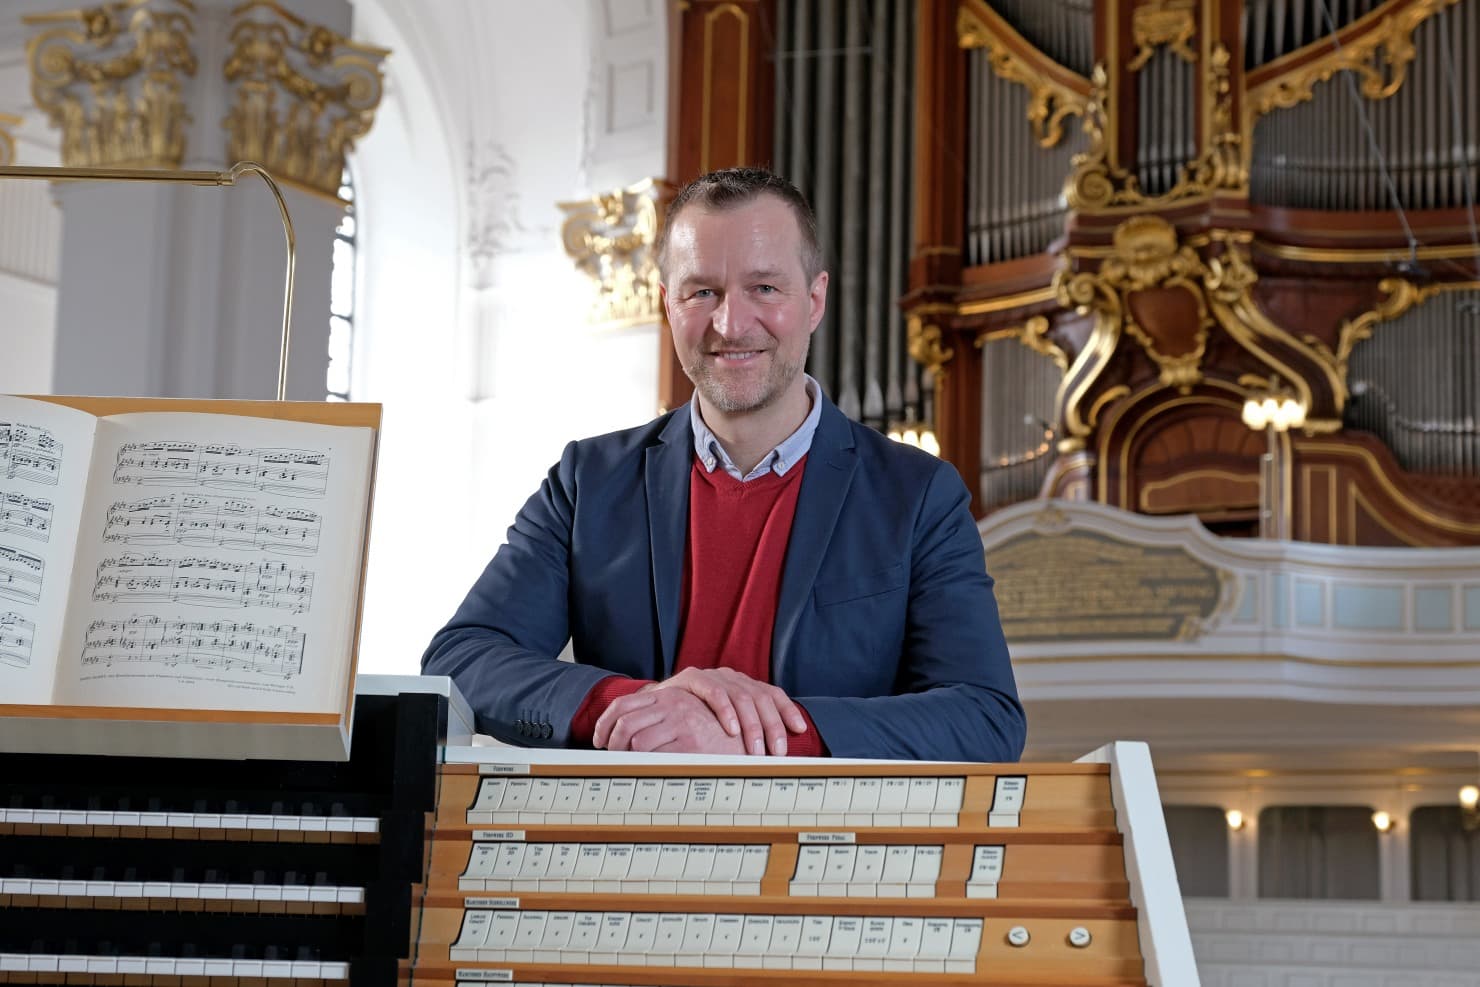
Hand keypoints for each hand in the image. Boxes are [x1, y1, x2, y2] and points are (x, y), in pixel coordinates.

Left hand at [594, 687, 745, 754]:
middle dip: (612, 744)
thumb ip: (662, 715)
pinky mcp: (691, 743)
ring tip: (628, 766)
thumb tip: (627, 735)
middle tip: (611, 757)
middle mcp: (673, 704)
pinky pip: (655, 757)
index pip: (623, 705)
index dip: (604, 724)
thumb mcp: (687, 712)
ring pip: (636, 742)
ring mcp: (682, 723)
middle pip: (624, 724)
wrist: (750, 734)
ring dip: (626, 757)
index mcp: (669, 694)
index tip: (600, 740)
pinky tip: (645, 771)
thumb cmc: (716, 728)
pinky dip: (644, 766)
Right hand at [649, 667, 807, 755]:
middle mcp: (731, 677)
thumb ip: (744, 731)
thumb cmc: (692, 718)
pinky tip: (731, 730)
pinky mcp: (692, 678)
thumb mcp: (722, 724)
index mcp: (742, 685)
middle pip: (761, 697)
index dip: (787, 710)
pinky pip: (714, 691)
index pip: (772, 693)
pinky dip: (725, 711)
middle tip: (776, 752)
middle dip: (772, 725)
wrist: (654, 705)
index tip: (800, 730)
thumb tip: (774, 754)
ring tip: (756, 749)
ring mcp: (712, 676)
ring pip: (742, 696)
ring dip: (752, 725)